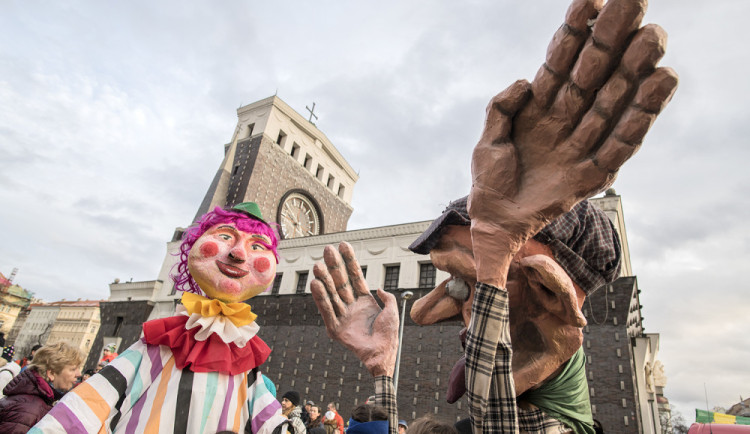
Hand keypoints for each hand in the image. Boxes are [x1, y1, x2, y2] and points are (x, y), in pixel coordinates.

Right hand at [310, 242, 398, 376]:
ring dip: (325, 279)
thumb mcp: (392, 311)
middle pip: (341, 282)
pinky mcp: (335, 328)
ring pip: (332, 294)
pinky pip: (327, 310)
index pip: (355, 276)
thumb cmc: (389, 336)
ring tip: (317, 265)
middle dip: (334, 266)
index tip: (343, 246)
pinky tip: (316, 284)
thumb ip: (387, 298)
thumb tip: (379, 288)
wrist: (383, 355)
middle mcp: (351, 306)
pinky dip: (321, 298)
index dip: (349, 261)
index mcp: (364, 301)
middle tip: (327, 250)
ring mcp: (343, 316)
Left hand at [468, 0, 677, 285]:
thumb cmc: (490, 180)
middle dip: (612, 41)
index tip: (592, 0)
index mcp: (539, 109)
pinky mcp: (592, 174)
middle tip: (636, 4)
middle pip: (593, 75)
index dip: (574, 34)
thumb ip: (501, 107)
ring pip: (611, 102)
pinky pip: (620, 143)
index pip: (559, 64)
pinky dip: (639, 117)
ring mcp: (580, 145)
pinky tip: (659, 85)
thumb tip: (526, 81)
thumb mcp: (487, 140)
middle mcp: (565, 121)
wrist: (494, 221)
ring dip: (632, 71)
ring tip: (653, 39)